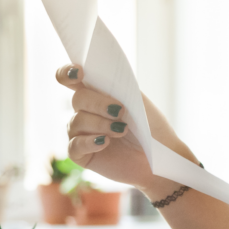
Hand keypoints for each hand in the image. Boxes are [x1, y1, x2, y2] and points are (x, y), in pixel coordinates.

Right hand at [55, 64, 196, 192]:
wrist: (161, 156)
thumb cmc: (151, 128)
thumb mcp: (138, 103)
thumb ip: (117, 89)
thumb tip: (99, 80)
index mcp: (97, 95)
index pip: (70, 79)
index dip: (67, 73)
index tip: (80, 73)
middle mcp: (85, 112)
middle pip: (77, 99)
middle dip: (99, 103)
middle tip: (121, 111)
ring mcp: (80, 134)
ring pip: (76, 121)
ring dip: (101, 124)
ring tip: (122, 130)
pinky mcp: (81, 155)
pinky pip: (74, 146)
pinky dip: (90, 142)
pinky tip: (105, 142)